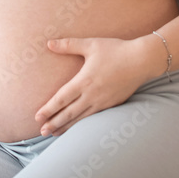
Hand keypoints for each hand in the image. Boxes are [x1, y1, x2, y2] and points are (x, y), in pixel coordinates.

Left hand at [34, 36, 155, 136]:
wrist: (142, 60)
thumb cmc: (116, 50)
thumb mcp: (91, 44)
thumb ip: (69, 45)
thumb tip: (49, 43)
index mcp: (84, 81)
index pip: (62, 99)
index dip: (48, 109)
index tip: (37, 117)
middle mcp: (92, 95)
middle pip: (69, 113)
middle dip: (54, 123)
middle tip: (41, 131)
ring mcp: (103, 102)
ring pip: (81, 119)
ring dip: (66, 127)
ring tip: (54, 133)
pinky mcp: (112, 105)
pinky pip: (93, 118)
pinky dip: (82, 125)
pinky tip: (76, 128)